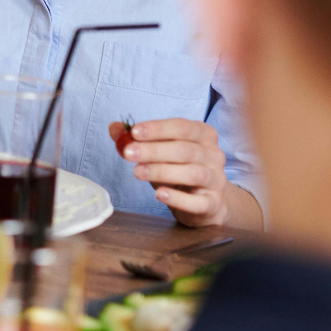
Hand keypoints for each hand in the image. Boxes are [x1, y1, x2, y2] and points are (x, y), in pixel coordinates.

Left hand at [112, 117, 233, 226]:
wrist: (205, 202)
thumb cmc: (179, 169)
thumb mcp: (160, 151)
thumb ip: (137, 139)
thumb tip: (114, 128)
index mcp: (203, 135)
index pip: (182, 127)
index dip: (158, 129)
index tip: (134, 132)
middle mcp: (214, 155)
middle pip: (185, 150)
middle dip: (154, 150)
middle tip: (128, 153)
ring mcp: (217, 180)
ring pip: (193, 173)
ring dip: (162, 171)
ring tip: (137, 172)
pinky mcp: (213, 203)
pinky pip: (198, 202)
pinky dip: (178, 198)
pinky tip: (159, 194)